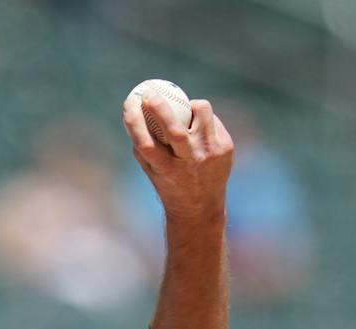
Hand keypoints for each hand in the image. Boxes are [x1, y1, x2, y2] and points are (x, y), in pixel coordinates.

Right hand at [122, 90, 233, 226]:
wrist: (200, 207)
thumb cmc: (169, 184)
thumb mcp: (151, 171)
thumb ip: (142, 147)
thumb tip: (132, 112)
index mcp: (167, 171)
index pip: (145, 143)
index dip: (134, 121)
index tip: (129, 103)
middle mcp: (189, 163)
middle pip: (174, 130)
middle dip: (159, 107)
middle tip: (150, 94)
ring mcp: (210, 154)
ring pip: (202, 112)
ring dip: (190, 105)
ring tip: (185, 110)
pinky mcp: (226, 147)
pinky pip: (212, 120)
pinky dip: (203, 118)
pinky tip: (199, 126)